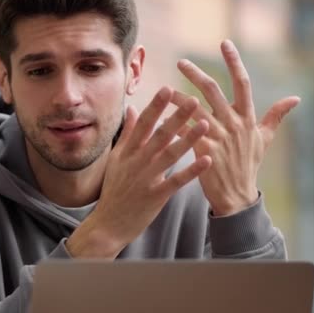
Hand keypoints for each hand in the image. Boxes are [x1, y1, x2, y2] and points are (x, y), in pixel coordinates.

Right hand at [67, 87, 211, 258]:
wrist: (108, 223)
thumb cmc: (114, 190)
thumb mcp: (116, 159)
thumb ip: (127, 134)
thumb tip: (133, 109)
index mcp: (127, 152)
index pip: (143, 124)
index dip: (156, 106)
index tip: (167, 89)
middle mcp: (137, 162)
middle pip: (159, 135)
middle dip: (176, 116)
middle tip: (193, 99)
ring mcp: (146, 179)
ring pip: (170, 155)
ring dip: (188, 138)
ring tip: (205, 123)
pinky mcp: (156, 196)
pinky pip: (176, 181)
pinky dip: (191, 170)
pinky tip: (206, 160)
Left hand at [172, 40, 299, 215]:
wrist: (237, 196)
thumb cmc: (248, 165)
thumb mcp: (264, 140)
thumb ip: (276, 117)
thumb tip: (295, 98)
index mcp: (247, 118)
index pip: (242, 83)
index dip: (234, 61)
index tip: (224, 43)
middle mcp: (233, 124)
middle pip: (213, 91)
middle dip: (196, 74)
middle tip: (180, 62)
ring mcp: (219, 138)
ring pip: (194, 110)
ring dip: (177, 98)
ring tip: (163, 89)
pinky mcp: (204, 152)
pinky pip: (186, 133)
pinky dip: (173, 124)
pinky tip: (158, 117)